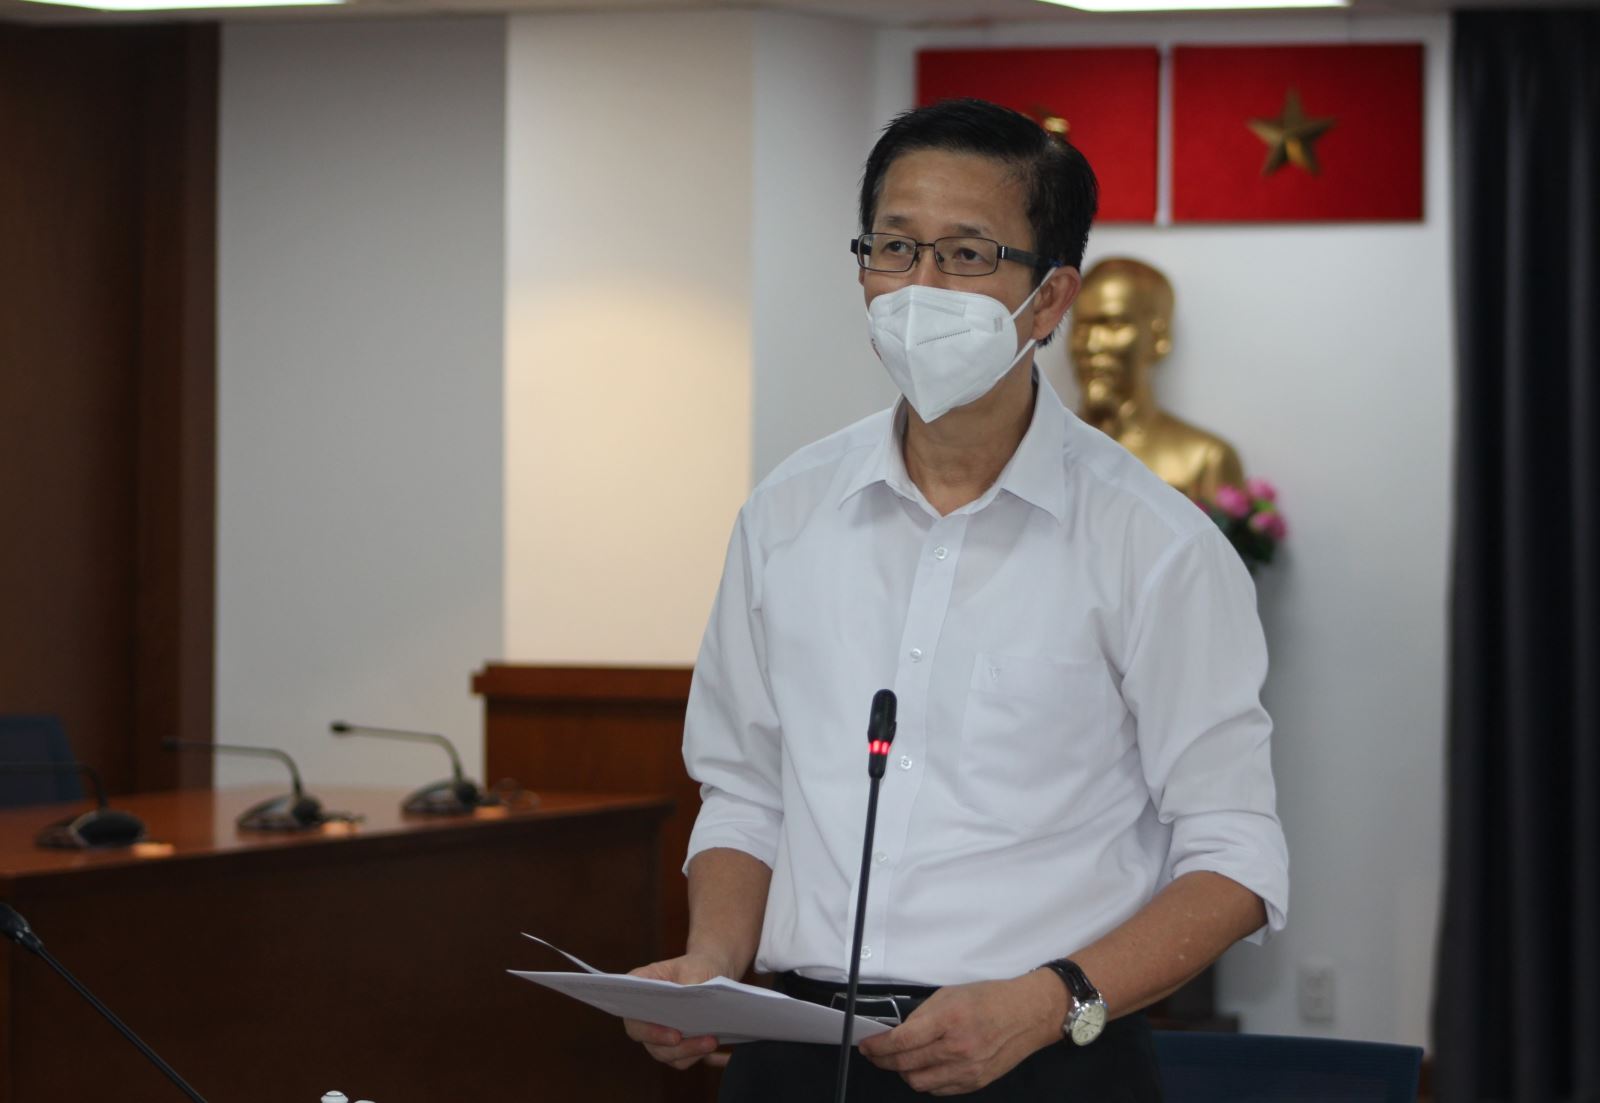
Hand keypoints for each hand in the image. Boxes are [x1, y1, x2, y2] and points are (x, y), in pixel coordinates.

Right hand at [622, 953, 730, 1070]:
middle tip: (682, 1038)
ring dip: (686, 1050)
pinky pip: (678, 1059)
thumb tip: (689, 1004)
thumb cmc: (699, 967)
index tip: (670, 1031)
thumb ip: (691, 982)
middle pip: (644, 1035)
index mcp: (640, 985)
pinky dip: (694, 1054)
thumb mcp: (697, 967)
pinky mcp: (671, 1046)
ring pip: (662, 1052)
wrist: (713, 974)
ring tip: (710, 1041)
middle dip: (665, 1041)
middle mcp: (643, 1012)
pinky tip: (709, 1044)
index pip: (631, 1009)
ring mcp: (655, 1032)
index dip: (646, 1025)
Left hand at [857, 971, 1064, 1094]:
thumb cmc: (991, 999)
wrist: (1027, 1014)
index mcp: (949, 1020)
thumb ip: (922, 1015)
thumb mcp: (950, 994)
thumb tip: (899, 1032)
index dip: (878, 1047)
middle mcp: (958, 1048)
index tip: (867, 1045)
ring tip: (900, 1061)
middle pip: (906, 1065)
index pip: (902, 1041)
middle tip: (875, 1054)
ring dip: (903, 1073)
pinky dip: (925, 1081)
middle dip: (883, 1061)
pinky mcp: (975, 1082)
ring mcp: (967, 1069)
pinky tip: (924, 1068)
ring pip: (919, 1082)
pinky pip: (939, 1090)